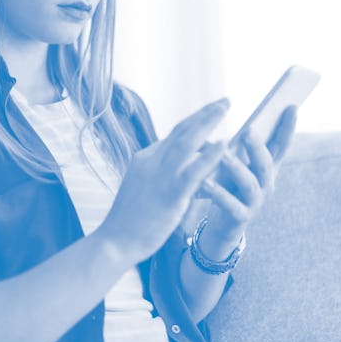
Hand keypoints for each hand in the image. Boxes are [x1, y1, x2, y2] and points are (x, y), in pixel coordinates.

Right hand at [97, 98, 229, 264]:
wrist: (114, 241)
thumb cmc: (129, 220)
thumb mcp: (143, 188)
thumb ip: (162, 175)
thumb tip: (185, 170)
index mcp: (144, 159)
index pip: (174, 136)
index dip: (194, 122)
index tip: (210, 112)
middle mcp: (151, 161)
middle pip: (182, 131)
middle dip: (204, 114)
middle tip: (224, 101)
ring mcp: (160, 176)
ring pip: (187, 142)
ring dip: (208, 122)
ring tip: (225, 107)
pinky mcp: (169, 194)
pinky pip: (193, 171)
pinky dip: (210, 155)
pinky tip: (225, 144)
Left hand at [201, 106, 296, 246]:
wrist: (223, 225)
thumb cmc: (229, 186)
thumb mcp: (236, 163)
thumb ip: (236, 144)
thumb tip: (222, 111)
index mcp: (266, 168)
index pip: (280, 144)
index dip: (288, 127)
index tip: (291, 106)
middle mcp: (266, 184)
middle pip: (266, 163)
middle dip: (257, 146)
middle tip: (248, 130)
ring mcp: (255, 202)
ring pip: (250, 183)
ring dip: (236, 167)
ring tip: (223, 154)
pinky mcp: (240, 217)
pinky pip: (231, 205)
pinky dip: (219, 193)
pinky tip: (205, 182)